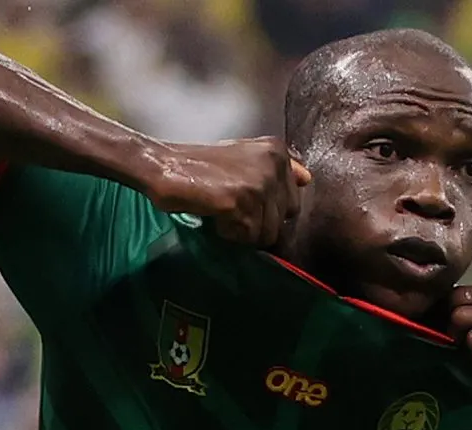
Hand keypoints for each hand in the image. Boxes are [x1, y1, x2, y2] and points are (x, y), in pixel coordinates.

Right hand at [144, 138, 311, 247]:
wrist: (164, 166)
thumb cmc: (201, 166)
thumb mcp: (246, 158)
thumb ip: (278, 170)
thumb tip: (307, 179)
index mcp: (277, 151)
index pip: (293, 203)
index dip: (267, 210)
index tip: (243, 200)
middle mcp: (273, 164)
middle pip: (282, 221)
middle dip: (256, 222)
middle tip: (230, 207)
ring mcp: (259, 183)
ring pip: (266, 233)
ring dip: (241, 230)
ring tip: (221, 210)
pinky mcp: (241, 201)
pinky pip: (247, 236)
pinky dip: (228, 233)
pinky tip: (214, 215)